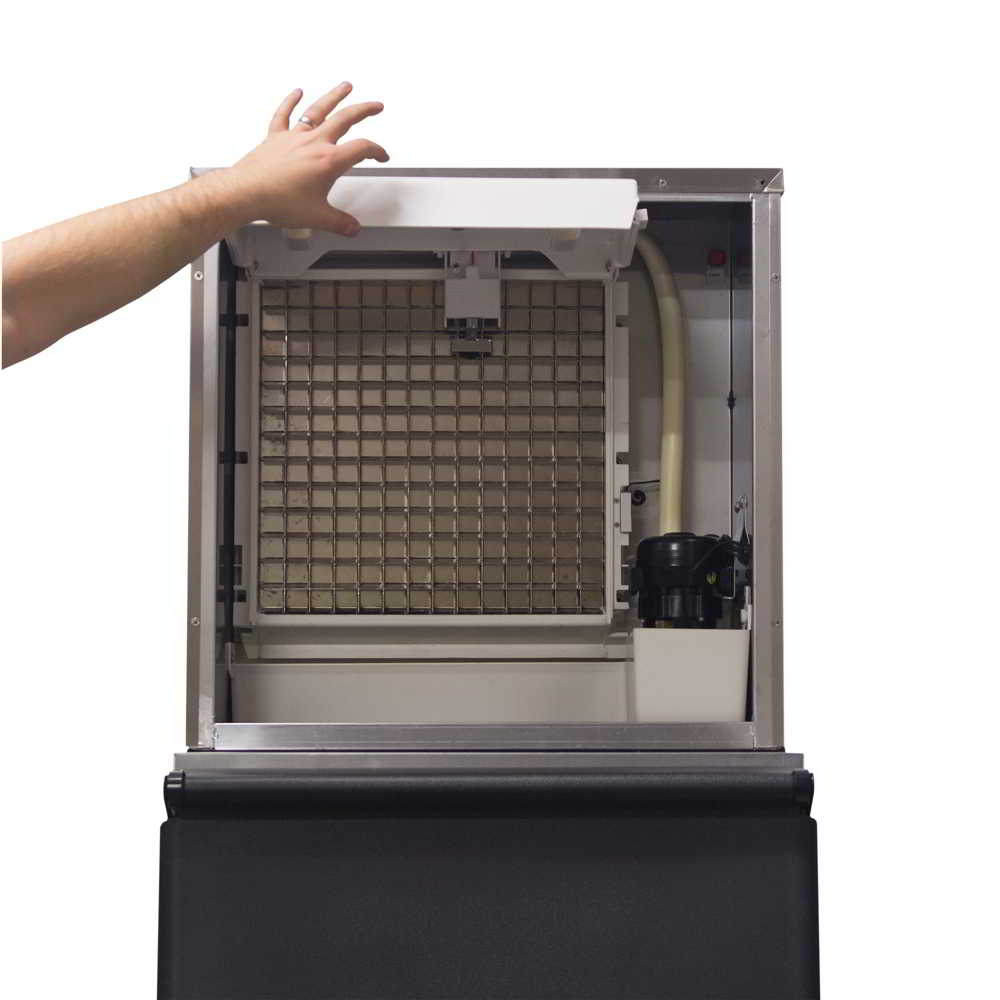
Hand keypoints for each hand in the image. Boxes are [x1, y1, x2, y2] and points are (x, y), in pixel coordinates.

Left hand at [221, 82, 388, 234]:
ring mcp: (294, 137)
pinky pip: (284, 114)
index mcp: (328, 161)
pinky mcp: (275, 138)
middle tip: (376, 105)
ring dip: (334, 96)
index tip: (381, 155)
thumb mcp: (317, 217)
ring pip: (318, 110)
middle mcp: (313, 143)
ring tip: (345, 87)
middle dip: (364, 110)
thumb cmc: (278, 201)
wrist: (247, 193)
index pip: (361, 149)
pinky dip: (291, 101)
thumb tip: (352, 227)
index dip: (376, 151)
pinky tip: (297, 92)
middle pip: (345, 119)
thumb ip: (339, 223)